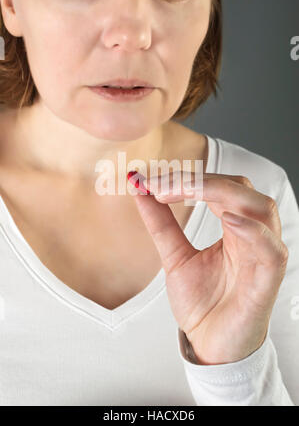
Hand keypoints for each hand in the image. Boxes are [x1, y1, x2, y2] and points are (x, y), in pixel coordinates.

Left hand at [128, 171, 288, 364]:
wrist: (209, 345)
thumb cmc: (203, 303)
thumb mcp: (175, 257)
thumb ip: (161, 223)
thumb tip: (141, 189)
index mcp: (234, 227)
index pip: (220, 187)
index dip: (187, 178)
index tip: (150, 181)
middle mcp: (252, 235)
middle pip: (239, 189)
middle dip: (199, 180)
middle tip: (160, 185)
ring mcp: (263, 255)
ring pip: (259, 208)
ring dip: (220, 192)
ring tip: (183, 191)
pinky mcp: (268, 280)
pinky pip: (271, 249)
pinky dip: (253, 230)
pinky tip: (227, 218)